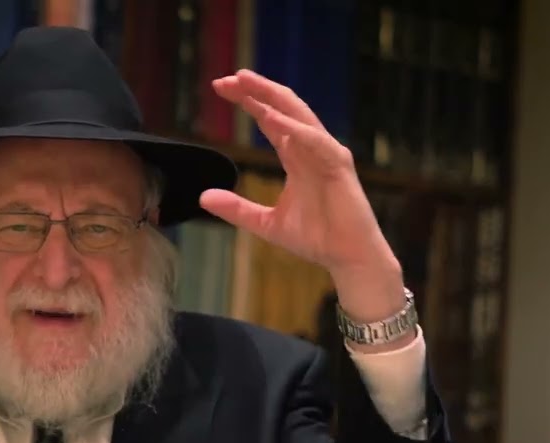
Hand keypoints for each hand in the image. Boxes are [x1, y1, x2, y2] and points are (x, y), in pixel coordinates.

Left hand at [198, 69, 406, 328]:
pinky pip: (315, 141)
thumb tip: (203, 197)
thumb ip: (236, 208)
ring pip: (298, 115)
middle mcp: (311, 148)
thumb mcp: (264, 222)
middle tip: (228, 77)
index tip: (221, 87)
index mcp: (296, 156)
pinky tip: (271, 118)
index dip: (248, 101)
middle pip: (282, 108)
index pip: (269, 118)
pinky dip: (294, 129)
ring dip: (272, 97)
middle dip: (256, 90)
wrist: (346, 258)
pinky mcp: (339, 167)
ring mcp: (327, 154)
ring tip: (246, 83)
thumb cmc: (315, 237)